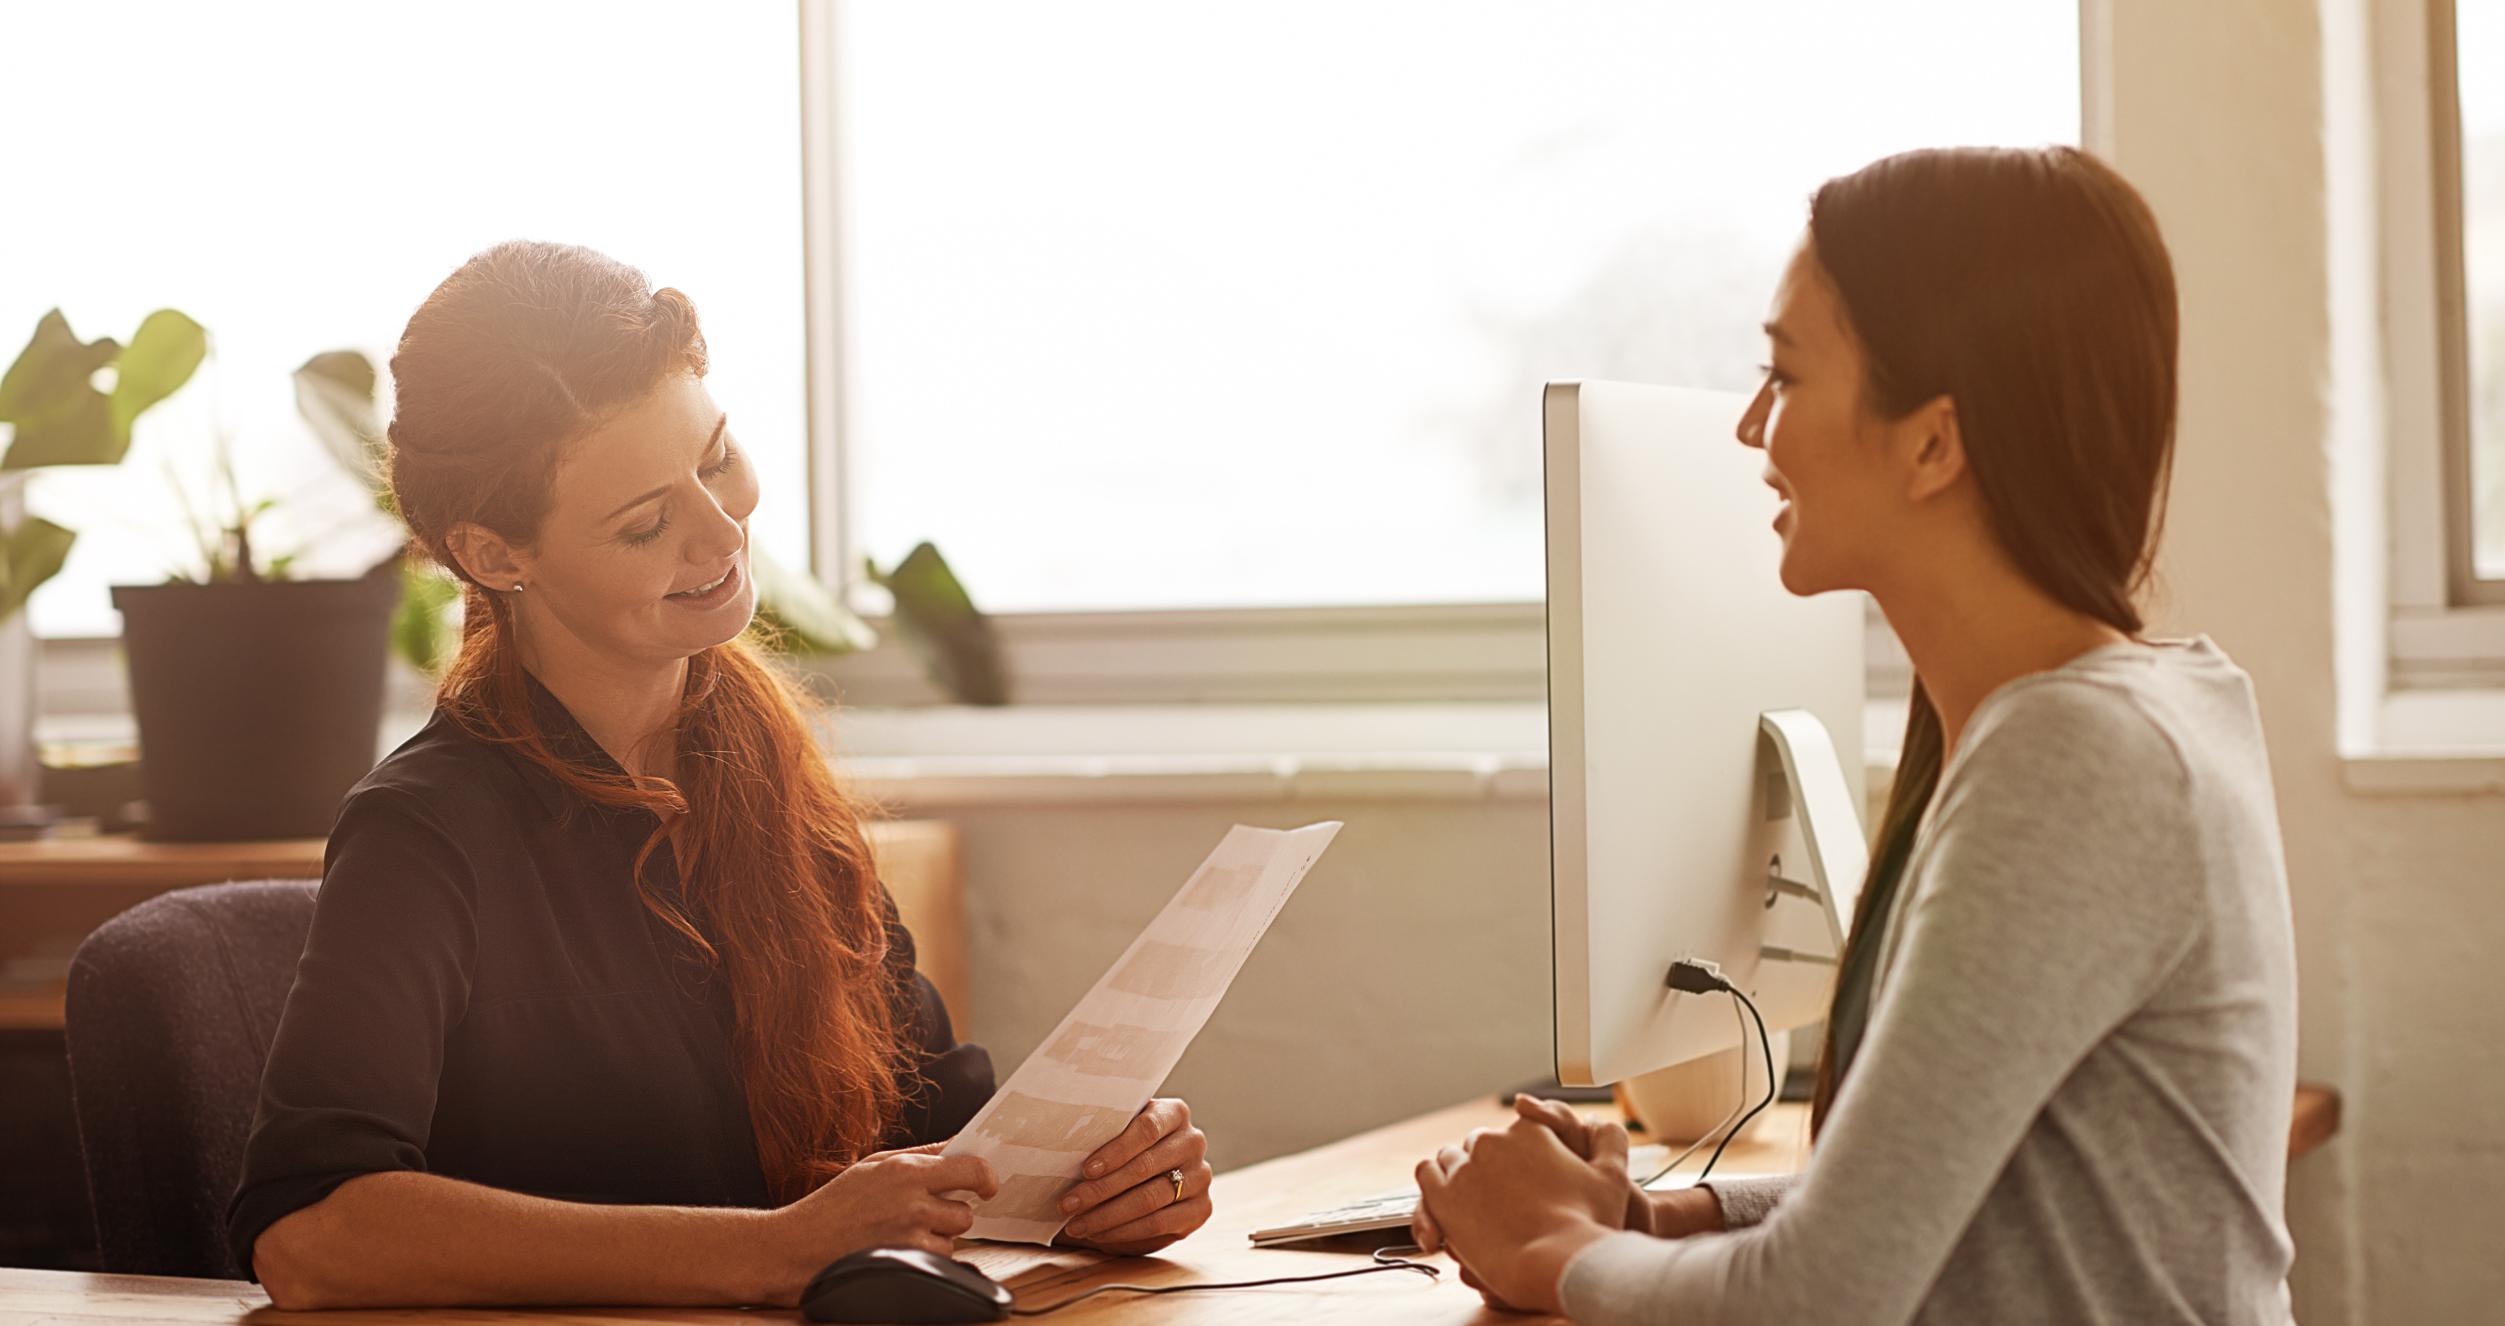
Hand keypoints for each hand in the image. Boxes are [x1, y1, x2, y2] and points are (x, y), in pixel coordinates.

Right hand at [762, 1143, 997, 1304]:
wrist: (796, 1246)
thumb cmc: (833, 1206)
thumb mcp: (872, 1166)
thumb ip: (919, 1156)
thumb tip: (958, 1145)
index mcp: (905, 1170)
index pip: (971, 1168)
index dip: (986, 1178)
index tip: (988, 1185)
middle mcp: (912, 1201)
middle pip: (966, 1210)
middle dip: (951, 1213)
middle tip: (926, 1214)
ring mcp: (909, 1236)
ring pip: (953, 1238)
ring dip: (937, 1237)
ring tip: (902, 1232)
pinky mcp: (906, 1264)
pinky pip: (937, 1261)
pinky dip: (925, 1257)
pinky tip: (897, 1249)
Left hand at [1053, 1098, 1212, 1254]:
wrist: (1147, 1174)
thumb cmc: (1121, 1148)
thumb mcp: (1116, 1131)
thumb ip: (1104, 1132)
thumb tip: (1066, 1146)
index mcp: (1175, 1113)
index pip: (1147, 1129)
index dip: (1116, 1150)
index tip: (1085, 1170)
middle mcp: (1193, 1142)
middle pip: (1146, 1166)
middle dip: (1101, 1189)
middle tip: (1068, 1204)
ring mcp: (1201, 1176)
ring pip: (1151, 1198)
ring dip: (1108, 1215)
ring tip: (1076, 1224)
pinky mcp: (1201, 1208)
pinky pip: (1160, 1223)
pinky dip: (1125, 1231)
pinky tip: (1100, 1234)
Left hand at [1411, 1116, 1630, 1315]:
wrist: (1559, 1263)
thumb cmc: (1588, 1223)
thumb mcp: (1612, 1176)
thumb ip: (1609, 1140)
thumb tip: (1602, 1120)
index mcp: (1527, 1131)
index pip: (1514, 1132)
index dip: (1521, 1155)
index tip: (1529, 1179)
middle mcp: (1490, 1142)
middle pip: (1481, 1146)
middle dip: (1490, 1166)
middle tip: (1505, 1198)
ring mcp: (1463, 1169)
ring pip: (1451, 1160)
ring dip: (1461, 1176)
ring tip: (1477, 1205)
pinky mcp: (1442, 1198)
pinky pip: (1426, 1178)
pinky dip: (1434, 1186)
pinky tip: (1449, 1203)